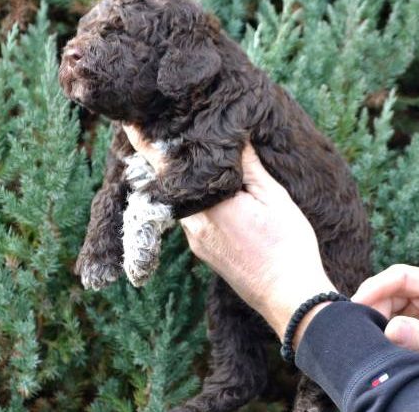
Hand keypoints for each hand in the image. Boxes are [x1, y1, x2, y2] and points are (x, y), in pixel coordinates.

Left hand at [123, 125, 335, 343]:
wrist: (288, 296)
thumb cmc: (288, 245)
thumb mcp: (275, 198)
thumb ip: (249, 167)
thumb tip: (234, 137)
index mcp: (208, 206)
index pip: (167, 168)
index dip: (146, 144)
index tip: (129, 123)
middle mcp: (192, 225)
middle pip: (168, 185)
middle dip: (167, 160)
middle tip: (167, 134)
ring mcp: (195, 241)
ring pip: (179, 202)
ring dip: (180, 182)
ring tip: (190, 160)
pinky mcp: (202, 252)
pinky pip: (189, 217)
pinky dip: (191, 200)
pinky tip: (208, 193)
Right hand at [352, 264, 418, 366]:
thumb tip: (390, 330)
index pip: (401, 276)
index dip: (375, 287)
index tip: (356, 304)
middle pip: (395, 291)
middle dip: (377, 306)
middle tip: (362, 327)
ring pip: (398, 307)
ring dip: (383, 319)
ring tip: (372, 335)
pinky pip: (406, 322)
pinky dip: (394, 330)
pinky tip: (385, 341)